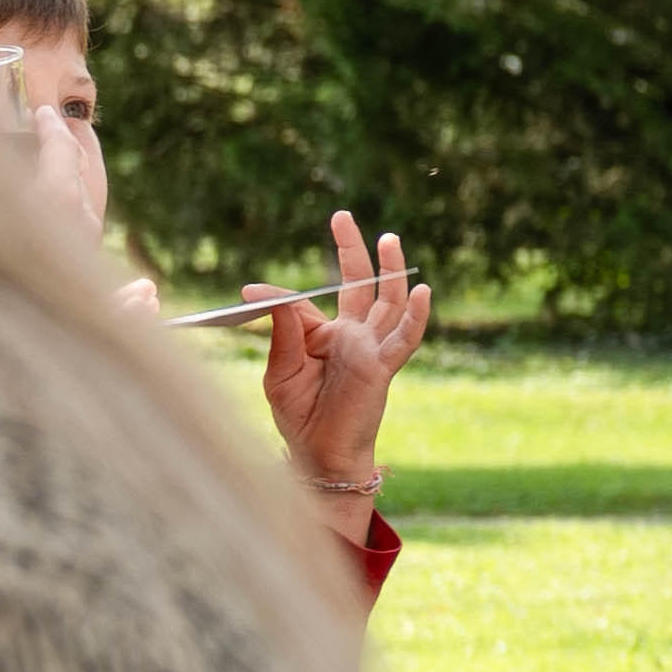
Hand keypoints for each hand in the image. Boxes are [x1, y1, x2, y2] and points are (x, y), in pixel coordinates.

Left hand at [261, 211, 427, 497]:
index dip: (278, 294)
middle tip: (342, 216)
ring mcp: (370, 349)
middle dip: (352, 250)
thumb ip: (281, 330)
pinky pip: (405, 337)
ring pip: (387, 301)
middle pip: (358, 284)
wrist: (318, 454)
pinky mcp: (383, 366)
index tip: (248, 292)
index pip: (306, 301)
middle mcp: (352, 336)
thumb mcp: (280, 368)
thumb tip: (264, 294)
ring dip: (390, 270)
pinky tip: (423, 290)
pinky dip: (417, 315)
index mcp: (325, 336)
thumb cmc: (298, 416)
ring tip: (389, 238)